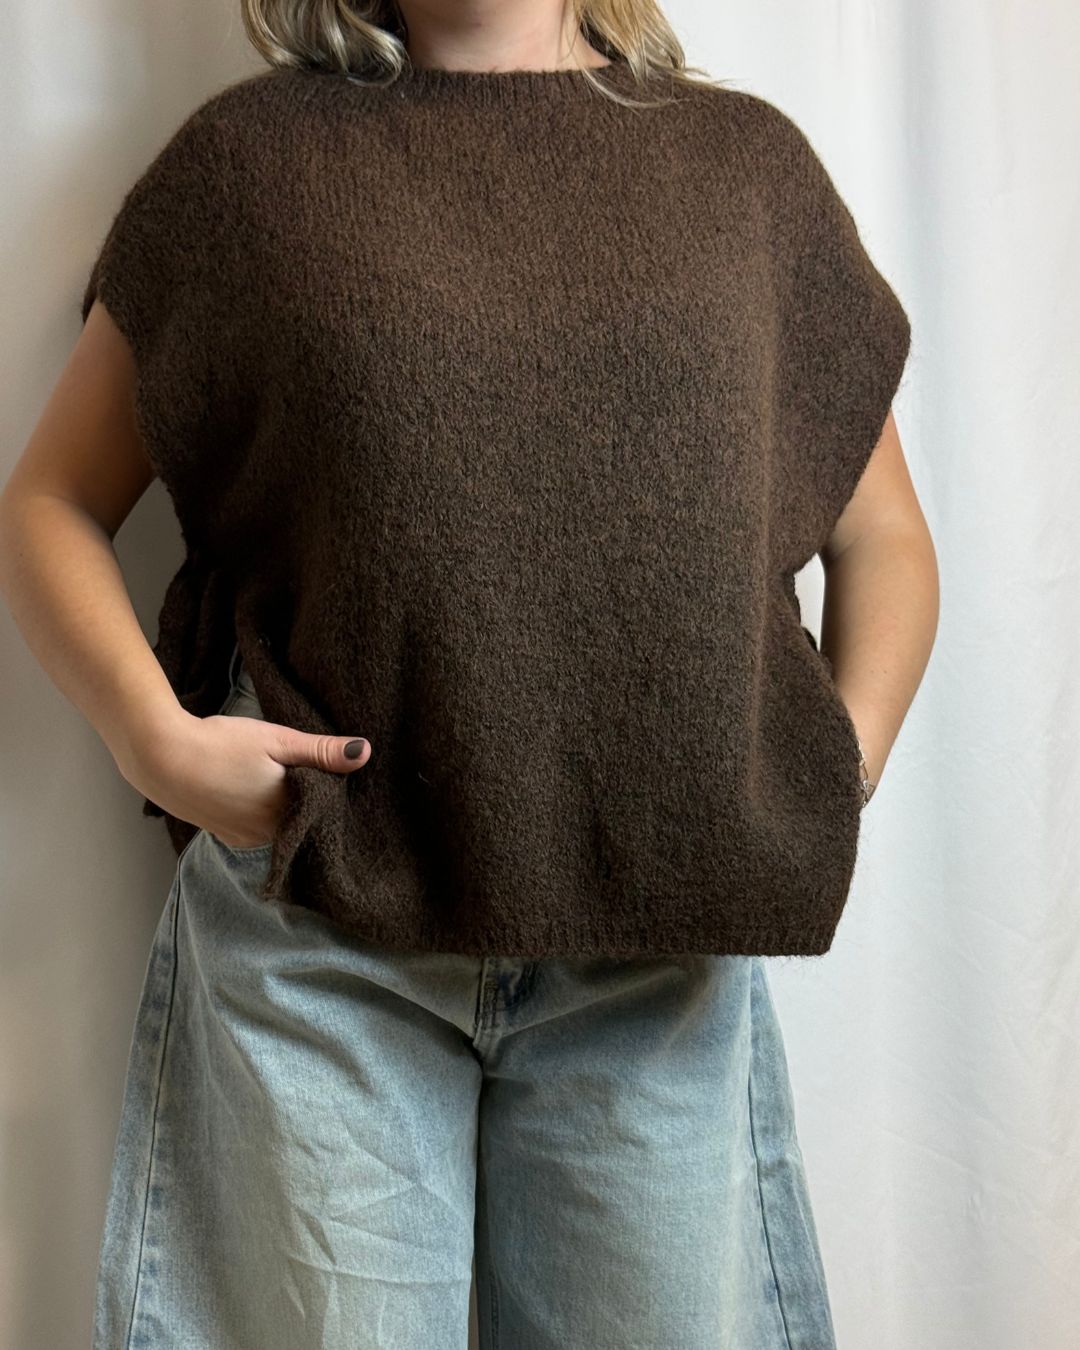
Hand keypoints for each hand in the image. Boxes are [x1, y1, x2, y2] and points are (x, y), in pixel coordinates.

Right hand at [119, 704, 371, 848]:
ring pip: (279, 823)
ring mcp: (244, 839)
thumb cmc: (220, 745)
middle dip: (306, 798)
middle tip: (296, 766)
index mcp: (287, 815)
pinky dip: (260, 811)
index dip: (327, 786)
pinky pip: (257, 828)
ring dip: (282, 805)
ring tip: (271, 775)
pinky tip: (251, 788)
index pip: (324, 808)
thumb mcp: (277, 740)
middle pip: (302, 818)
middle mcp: (268, 836)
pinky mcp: (225, 835)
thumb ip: (321, 751)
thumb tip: (365, 753)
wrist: (160, 758)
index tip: (322, 766)